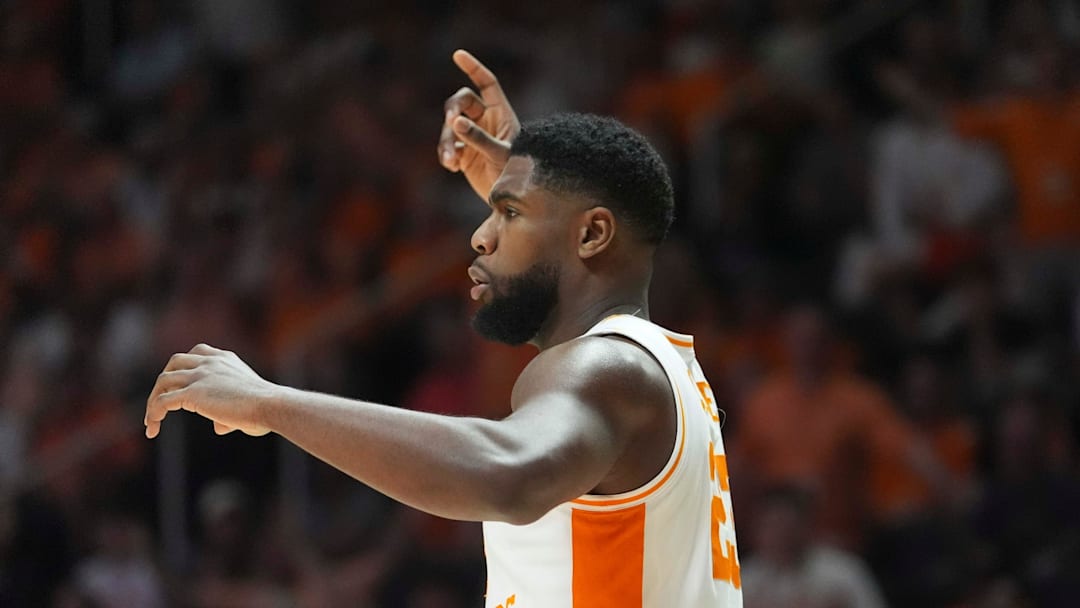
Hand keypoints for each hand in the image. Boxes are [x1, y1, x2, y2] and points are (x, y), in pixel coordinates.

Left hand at [144, 344, 274, 437]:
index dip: (184, 367)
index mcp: (225, 359)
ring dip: (153, 400)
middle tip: (160, 401)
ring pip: (163, 381)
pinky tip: (153, 429)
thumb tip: (219, 427)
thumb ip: (228, 413)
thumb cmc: (266, 409)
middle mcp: (210, 362)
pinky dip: (153, 414)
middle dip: (164, 380)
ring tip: (151, 421)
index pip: (197, 352)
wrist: (271, 406)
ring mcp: (200, 375)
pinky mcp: (192, 393)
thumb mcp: (247, 405)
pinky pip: (162, 401)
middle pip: (174, 362)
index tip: (181, 383)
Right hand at [438, 49, 519, 200]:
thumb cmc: (516, 173)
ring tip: (452, 160)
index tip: (458, 55)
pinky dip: (446, 154)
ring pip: (450, 126)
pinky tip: (453, 167)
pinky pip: (447, 146)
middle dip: (452, 112)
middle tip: (451, 124)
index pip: (486, 83)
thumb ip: (479, 138)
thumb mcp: (500, 155)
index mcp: (500, 112)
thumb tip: (456, 122)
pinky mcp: (464, 153)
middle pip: (461, 102)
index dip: (473, 68)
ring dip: (447, 141)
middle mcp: (485, 120)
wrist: (513, 199)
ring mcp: (472, 135)